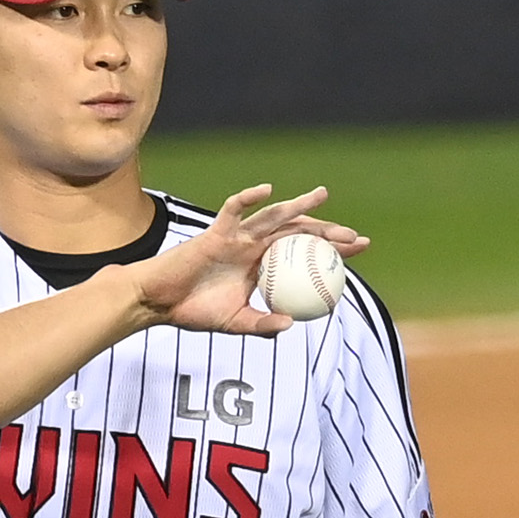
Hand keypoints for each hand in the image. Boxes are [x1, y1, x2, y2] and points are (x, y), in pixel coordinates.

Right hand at [123, 183, 368, 335]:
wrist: (160, 302)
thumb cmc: (194, 311)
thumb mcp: (235, 324)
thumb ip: (262, 325)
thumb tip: (292, 325)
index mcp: (263, 268)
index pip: (304, 256)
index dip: (331, 253)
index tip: (358, 253)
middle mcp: (254, 249)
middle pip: (297, 234)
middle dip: (328, 233)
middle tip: (355, 237)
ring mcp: (237, 238)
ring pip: (273, 217)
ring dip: (298, 206)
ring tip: (322, 196)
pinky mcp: (216, 232)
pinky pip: (234, 210)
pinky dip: (248, 198)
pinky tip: (267, 191)